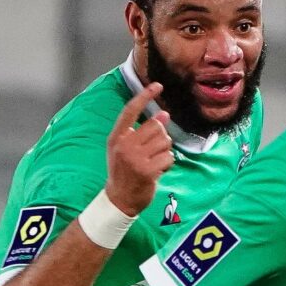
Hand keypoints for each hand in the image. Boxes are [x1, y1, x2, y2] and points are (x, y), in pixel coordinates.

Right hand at [105, 82, 173, 214]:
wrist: (119, 199)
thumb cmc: (125, 172)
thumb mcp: (126, 149)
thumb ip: (142, 131)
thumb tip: (164, 114)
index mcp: (116, 137)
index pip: (131, 110)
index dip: (145, 96)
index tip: (158, 86)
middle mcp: (124, 145)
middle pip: (155, 127)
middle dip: (161, 138)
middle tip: (154, 152)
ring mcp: (135, 158)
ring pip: (165, 142)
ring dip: (165, 151)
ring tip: (155, 162)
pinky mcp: (147, 170)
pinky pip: (169, 157)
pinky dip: (168, 164)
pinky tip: (158, 171)